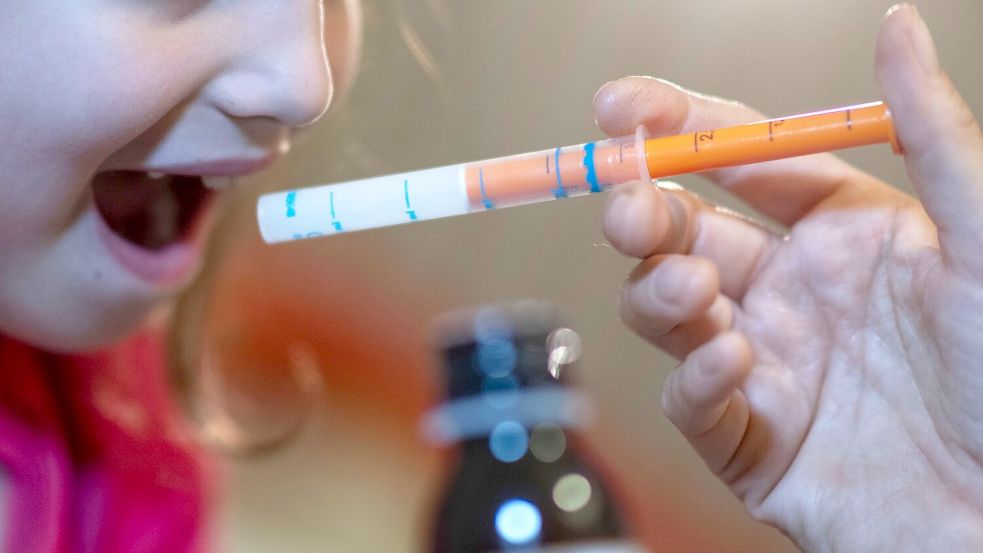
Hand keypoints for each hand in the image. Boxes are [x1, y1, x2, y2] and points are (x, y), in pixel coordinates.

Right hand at [594, 5, 982, 550]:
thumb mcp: (981, 241)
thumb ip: (931, 132)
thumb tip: (898, 26)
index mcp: (841, 232)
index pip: (739, 160)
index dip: (675, 128)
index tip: (621, 107)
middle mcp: (793, 292)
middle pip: (682, 232)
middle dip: (642, 210)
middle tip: (629, 205)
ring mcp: (765, 365)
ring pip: (666, 311)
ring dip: (660, 291)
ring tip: (691, 291)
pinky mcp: (749, 440)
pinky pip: (693, 399)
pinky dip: (696, 376)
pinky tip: (734, 362)